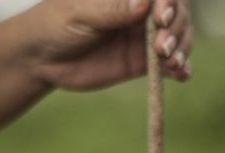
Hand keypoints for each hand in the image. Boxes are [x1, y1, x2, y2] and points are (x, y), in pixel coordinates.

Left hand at [27, 0, 192, 89]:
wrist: (42, 58)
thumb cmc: (56, 24)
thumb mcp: (81, 13)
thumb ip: (112, 9)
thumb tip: (144, 2)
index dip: (170, 2)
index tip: (161, 18)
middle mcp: (142, 11)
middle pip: (177, 13)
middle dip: (177, 29)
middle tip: (161, 48)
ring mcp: (144, 37)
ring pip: (179, 37)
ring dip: (182, 49)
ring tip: (171, 63)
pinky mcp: (143, 62)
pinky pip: (170, 64)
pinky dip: (181, 69)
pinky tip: (181, 74)